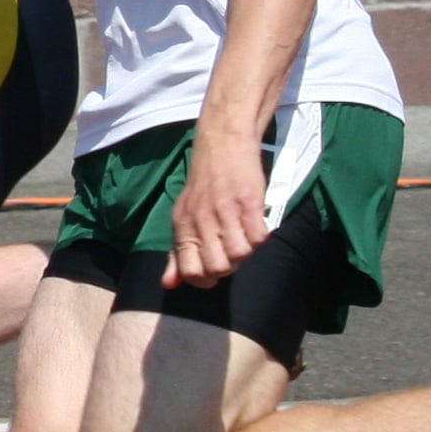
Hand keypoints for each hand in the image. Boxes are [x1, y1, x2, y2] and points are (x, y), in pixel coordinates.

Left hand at [167, 128, 270, 286]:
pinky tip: (254, 223)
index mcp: (183, 227)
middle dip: (229, 267)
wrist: (222, 147)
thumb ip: (176, 254)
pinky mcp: (249, 204)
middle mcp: (202, 222)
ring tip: (243, 234)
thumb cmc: (203, 187)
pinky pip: (260, 238)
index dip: (205, 279)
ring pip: (241, 256)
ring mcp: (226, 213)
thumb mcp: (182, 218)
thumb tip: (169, 285)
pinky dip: (260, 236)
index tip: (213, 269)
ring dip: (246, 251)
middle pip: (218, 269)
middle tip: (230, 249)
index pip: (190, 272)